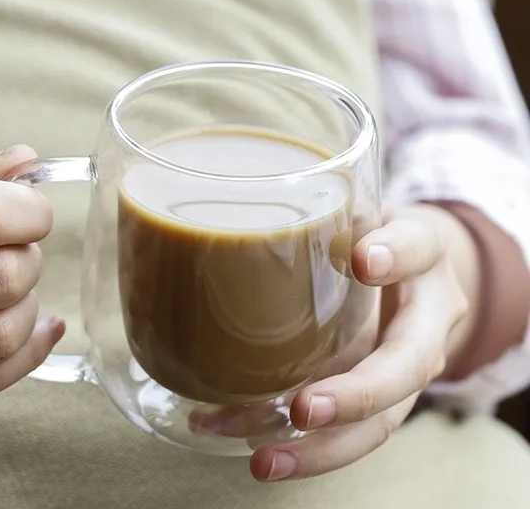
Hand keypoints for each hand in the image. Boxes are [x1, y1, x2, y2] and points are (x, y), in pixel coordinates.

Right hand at [0, 146, 63, 417]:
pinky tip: (42, 327)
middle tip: (15, 250)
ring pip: (1, 334)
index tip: (32, 210)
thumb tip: (24, 162)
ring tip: (11, 288)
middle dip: (27, 258)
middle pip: (1, 277)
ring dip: (26, 305)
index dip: (27, 209)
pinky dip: (30, 350)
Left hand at [250, 204, 479, 480]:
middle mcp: (423, 324)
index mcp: (424, 262)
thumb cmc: (378, 237)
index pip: (420, 249)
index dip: (396, 255)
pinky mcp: (374, 396)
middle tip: (304, 409)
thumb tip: (270, 219)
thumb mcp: (364, 212)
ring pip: (378, 423)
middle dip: (357, 395)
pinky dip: (300, 447)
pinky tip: (248, 443)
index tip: (363, 259)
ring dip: (320, 448)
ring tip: (262, 459)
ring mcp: (400, 370)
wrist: (411, 272)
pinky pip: (347, 432)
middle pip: (406, 367)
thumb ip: (334, 212)